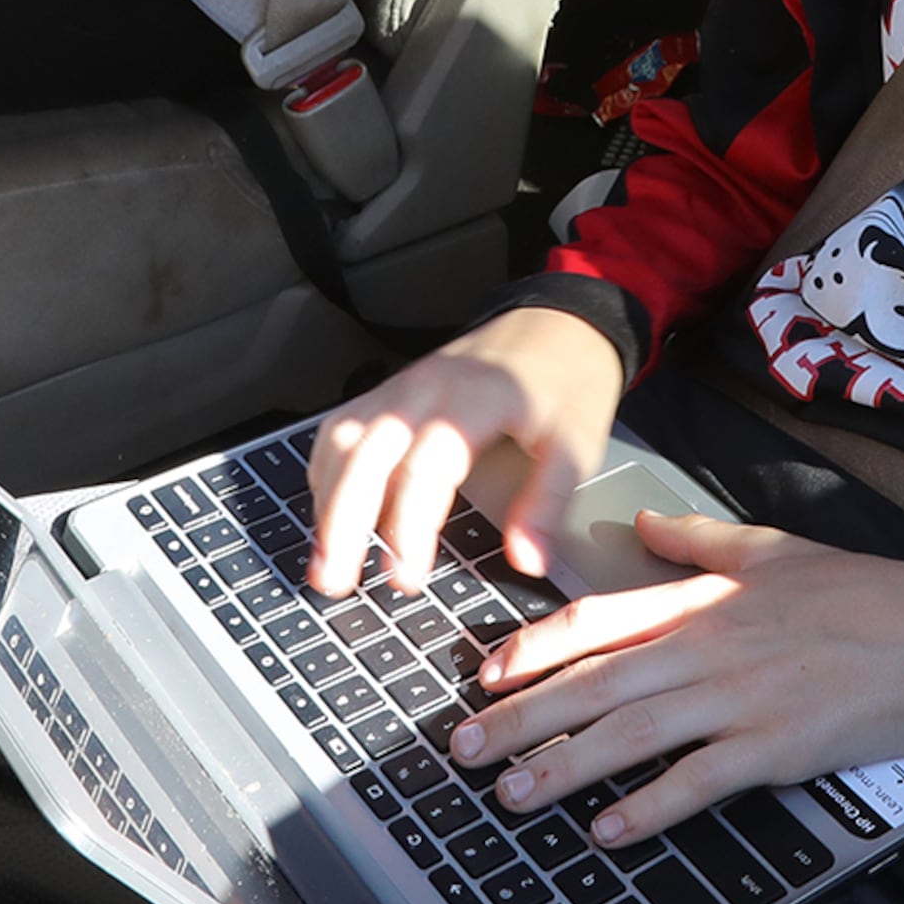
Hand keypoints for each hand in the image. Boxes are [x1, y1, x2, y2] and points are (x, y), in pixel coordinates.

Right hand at [305, 306, 624, 595]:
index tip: (406, 578)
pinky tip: (328, 513)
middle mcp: (427, 391)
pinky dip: (326, 472)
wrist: (554, 323)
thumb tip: (526, 561)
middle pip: (364, 454)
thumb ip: (547, 503)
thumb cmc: (566, 381)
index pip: (425, 469)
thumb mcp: (577, 443)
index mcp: (476, 402)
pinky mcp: (390, 392)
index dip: (408, 527)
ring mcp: (402, 388)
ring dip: (325, 502)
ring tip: (325, 562)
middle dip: (343, 522)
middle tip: (338, 581)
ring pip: (342, 440)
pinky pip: (340, 428)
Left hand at [448, 513, 903, 849]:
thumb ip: (697, 540)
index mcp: (702, 601)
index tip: (485, 676)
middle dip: (521, 719)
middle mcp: (706, 647)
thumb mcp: (771, 548)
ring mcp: (737, 700)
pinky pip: (696, 782)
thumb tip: (640, 522)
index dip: (533, 649)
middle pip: (594, 684)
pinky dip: (648, 809)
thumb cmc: (862, 594)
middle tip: (463, 750)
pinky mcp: (772, 748)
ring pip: (630, 734)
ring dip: (563, 767)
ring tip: (512, 794)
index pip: (596, 620)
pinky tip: (606, 832)